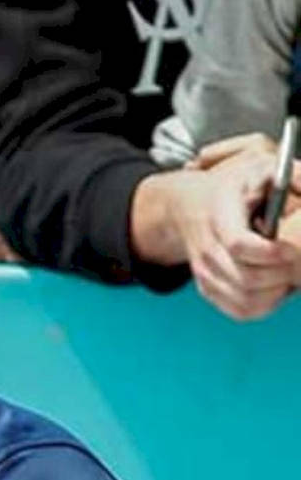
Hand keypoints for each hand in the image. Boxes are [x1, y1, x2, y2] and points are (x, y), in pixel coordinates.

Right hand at [166, 135, 299, 319]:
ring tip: (288, 272)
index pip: (238, 245)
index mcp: (218, 214)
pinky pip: (242, 311)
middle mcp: (206, 248)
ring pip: (246, 300)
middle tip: (296, 261)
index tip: (291, 250)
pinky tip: (275, 285)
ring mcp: (205, 273)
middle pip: (245, 278)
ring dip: (277, 291)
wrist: (189, 208)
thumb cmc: (233, 188)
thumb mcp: (261, 169)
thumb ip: (294, 176)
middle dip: (281, 275)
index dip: (269, 253)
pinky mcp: (209, 290)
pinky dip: (267, 304)